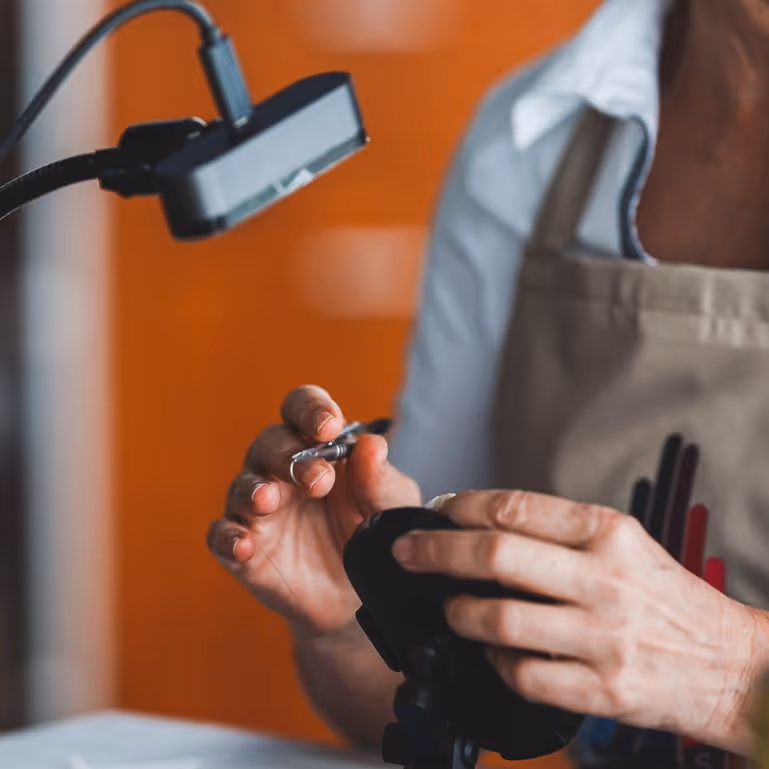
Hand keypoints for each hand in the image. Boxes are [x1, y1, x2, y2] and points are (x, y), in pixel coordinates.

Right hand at [208, 385, 419, 635]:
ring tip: (268, 501)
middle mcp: (282, 470)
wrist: (362, 599)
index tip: (328, 426)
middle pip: (269, 443)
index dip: (310, 409)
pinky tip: (243, 545)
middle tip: (319, 481)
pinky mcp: (246, 549)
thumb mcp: (390, 507)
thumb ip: (381, 479)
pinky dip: (228, 538)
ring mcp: (260, 510)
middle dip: (289, 457)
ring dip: (254, 490)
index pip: (302, 409)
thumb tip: (372, 444)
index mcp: (318, 447)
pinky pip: (222, 536)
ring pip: (243, 485)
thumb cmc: (375, 536)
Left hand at [392, 490, 767, 751]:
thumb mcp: (624, 544)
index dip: (461, 507)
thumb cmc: (667, 599)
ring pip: (499, 619)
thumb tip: (484, 524)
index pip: (515, 508)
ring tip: (450, 609)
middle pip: (495, 554)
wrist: (733, 664)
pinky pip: (523, 675)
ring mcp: (603, 637)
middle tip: (408, 552)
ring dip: (460, 613)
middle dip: (436, 551)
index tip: (437, 511)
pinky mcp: (603, 690)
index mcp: (608, 533)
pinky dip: (497, 663)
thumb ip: (560, 533)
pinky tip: (495, 654)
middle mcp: (603, 579)